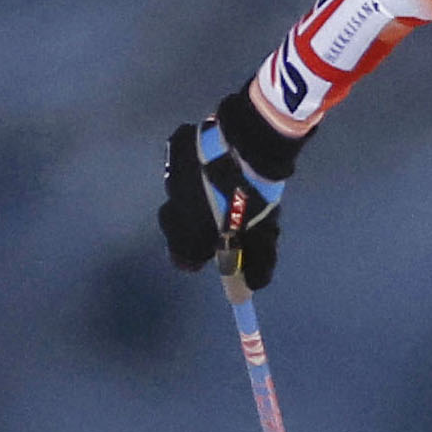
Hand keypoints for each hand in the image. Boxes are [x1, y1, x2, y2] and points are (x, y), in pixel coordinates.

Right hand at [159, 87, 294, 290]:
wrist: (246, 146)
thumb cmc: (251, 198)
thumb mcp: (261, 237)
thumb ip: (255, 263)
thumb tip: (253, 285)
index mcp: (187, 233)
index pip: (182, 257)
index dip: (197, 257)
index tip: (210, 253)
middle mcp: (172, 206)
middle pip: (176, 224)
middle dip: (193, 225)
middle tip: (218, 218)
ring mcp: (171, 174)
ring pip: (179, 191)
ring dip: (196, 192)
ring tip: (223, 185)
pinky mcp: (176, 146)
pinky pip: (183, 161)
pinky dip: (197, 165)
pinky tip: (217, 159)